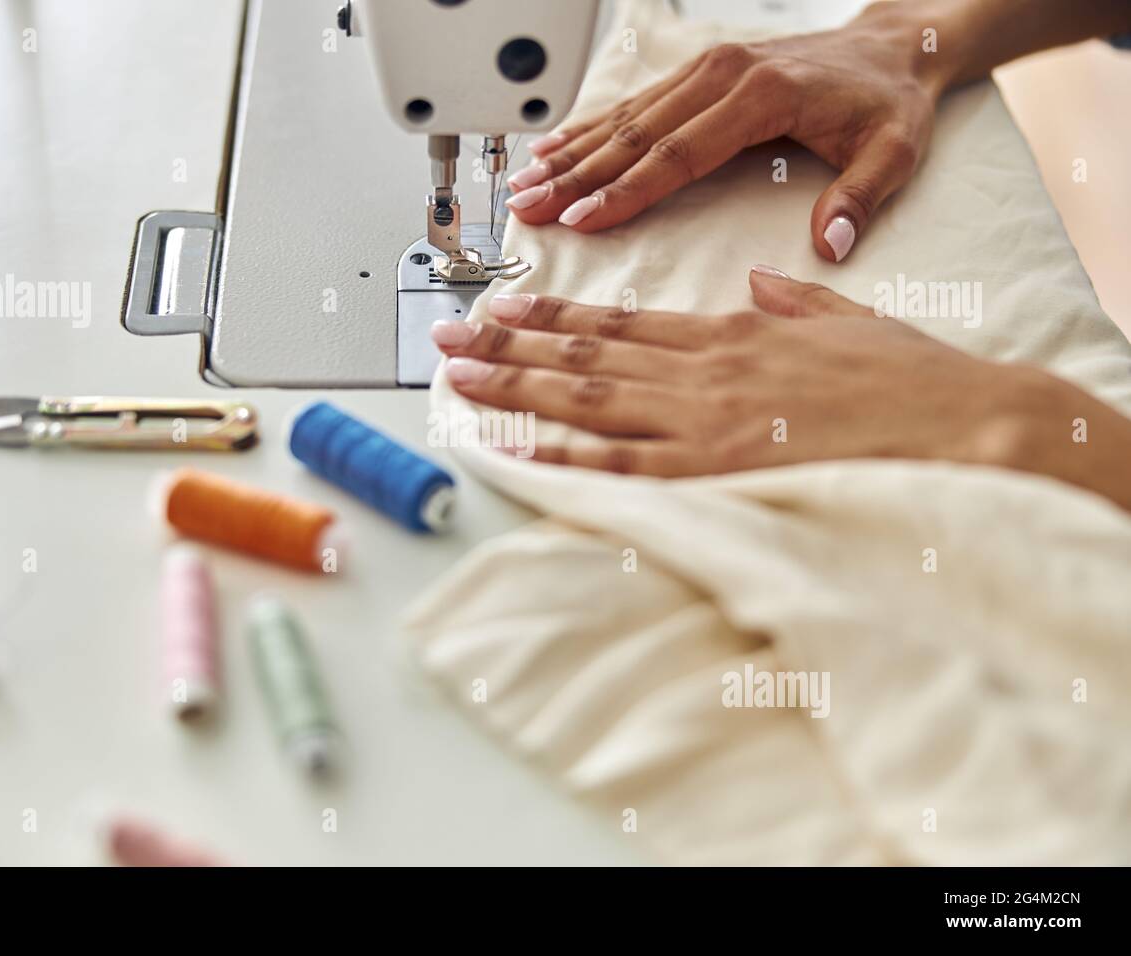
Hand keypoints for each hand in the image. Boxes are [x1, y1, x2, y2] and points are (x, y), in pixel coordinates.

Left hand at [430, 269, 1130, 511]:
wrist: (962, 426)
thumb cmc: (910, 383)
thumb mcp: (849, 321)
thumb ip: (796, 301)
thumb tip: (764, 282)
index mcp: (732, 333)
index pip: (621, 322)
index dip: (555, 316)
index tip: (505, 306)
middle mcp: (702, 372)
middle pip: (585, 356)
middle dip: (508, 346)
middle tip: (447, 339)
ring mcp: (703, 423)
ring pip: (587, 401)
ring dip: (515, 390)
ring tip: (459, 381)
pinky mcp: (715, 474)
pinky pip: (620, 466)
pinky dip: (561, 459)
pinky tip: (513, 452)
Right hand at [507, 2, 944, 261]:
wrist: (893, 47)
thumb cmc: (888, 101)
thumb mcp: (894, 152)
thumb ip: (860, 198)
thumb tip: (832, 245)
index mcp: (761, 96)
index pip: (677, 154)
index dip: (625, 191)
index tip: (582, 219)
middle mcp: (724, 75)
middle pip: (634, 136)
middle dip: (575, 177)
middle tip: (528, 208)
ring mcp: (706, 69)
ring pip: (624, 118)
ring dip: (570, 154)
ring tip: (525, 184)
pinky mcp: (699, 73)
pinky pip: (634, 104)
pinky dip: (590, 128)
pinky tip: (554, 147)